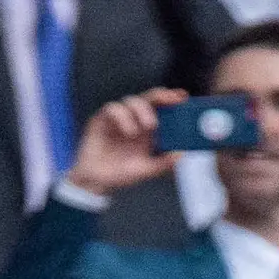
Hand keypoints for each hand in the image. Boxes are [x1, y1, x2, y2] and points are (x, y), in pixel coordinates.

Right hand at [65, 87, 181, 196]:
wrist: (95, 183)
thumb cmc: (120, 174)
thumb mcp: (146, 170)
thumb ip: (163, 163)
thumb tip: (181, 154)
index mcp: (147, 129)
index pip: (161, 107)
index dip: (171, 99)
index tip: (183, 97)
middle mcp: (133, 120)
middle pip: (148, 98)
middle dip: (161, 95)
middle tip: (171, 100)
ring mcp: (117, 119)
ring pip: (131, 100)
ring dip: (142, 109)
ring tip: (149, 126)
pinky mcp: (101, 120)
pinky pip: (112, 109)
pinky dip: (122, 116)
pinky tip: (129, 131)